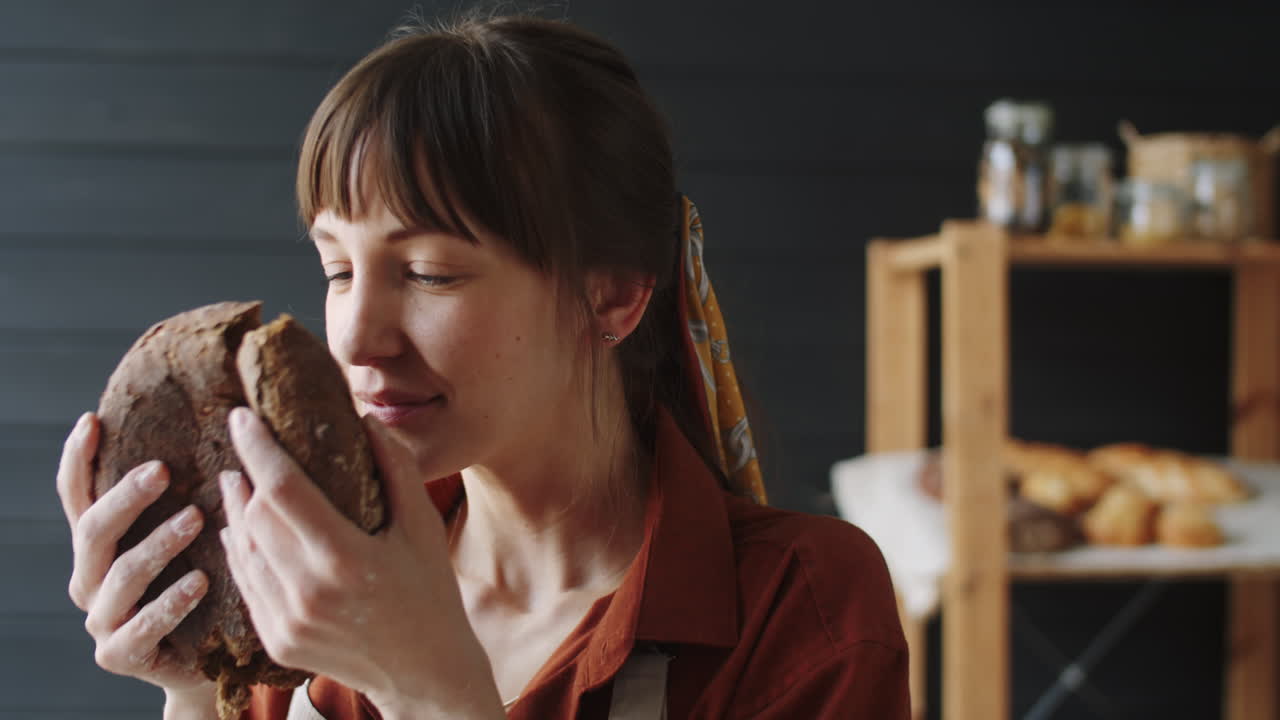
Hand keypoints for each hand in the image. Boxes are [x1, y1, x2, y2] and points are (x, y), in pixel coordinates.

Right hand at [56, 412, 214, 698]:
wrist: (206, 658)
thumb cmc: (201, 582)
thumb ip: (186, 495)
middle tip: (163, 470)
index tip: (92, 421)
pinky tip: (202, 582)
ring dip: (157, 543)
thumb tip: (223, 428)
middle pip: (92, 531)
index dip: (77, 459)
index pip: (76, 495)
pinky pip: (141, 627)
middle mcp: (89, 578)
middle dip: (125, 497)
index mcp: (98, 545)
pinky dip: (171, 602)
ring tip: (196, 519)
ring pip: (120, 575)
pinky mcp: (120, 654)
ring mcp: (101, 619)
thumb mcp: (192, 537)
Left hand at [220, 407, 501, 716]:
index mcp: (345, 558)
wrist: (426, 672)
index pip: (283, 488)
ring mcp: (287, 621)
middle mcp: (308, 592)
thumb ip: (396, 468)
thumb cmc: (430, 593)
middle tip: (244, 443)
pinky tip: (242, 530)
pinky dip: (239, 550)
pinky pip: (246, 584)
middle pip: (255, 516)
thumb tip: (366, 417)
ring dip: (237, 510)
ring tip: (239, 481)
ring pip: (241, 549)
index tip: (242, 415)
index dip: (258, 447)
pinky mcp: (277, 641)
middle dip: (245, 474)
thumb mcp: (422, 526)